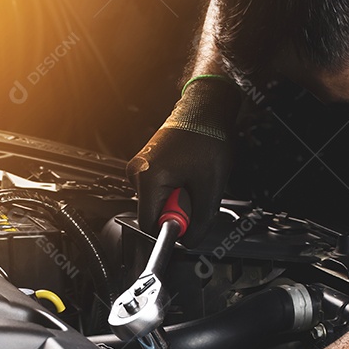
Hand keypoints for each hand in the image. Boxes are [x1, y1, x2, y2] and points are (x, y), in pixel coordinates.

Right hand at [127, 77, 240, 243]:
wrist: (205, 108)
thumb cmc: (208, 137)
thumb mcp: (211, 185)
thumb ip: (201, 219)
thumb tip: (191, 240)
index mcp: (148, 178)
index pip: (150, 225)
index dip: (172, 229)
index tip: (189, 220)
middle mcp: (137, 173)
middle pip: (154, 213)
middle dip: (178, 210)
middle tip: (197, 191)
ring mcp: (140, 168)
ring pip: (158, 203)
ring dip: (178, 199)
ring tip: (194, 178)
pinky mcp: (147, 166)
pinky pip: (159, 190)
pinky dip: (175, 189)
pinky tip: (188, 173)